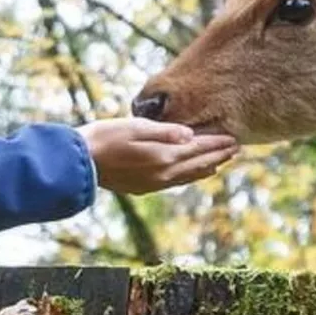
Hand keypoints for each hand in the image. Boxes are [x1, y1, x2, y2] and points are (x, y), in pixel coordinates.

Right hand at [78, 118, 237, 195]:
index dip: (216, 143)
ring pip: (188, 177)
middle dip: (218, 156)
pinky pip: (175, 183)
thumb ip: (164, 131)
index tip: (233, 139)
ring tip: (221, 162)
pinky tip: (192, 174)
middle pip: (197, 164)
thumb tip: (190, 135)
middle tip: (236, 149)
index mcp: (162, 156)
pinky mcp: (143, 187)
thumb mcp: (135, 126)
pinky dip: (190, 177)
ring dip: (206, 168)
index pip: (197, 149)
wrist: (79, 162)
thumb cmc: (104, 137)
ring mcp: (153, 183)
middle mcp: (162, 174)